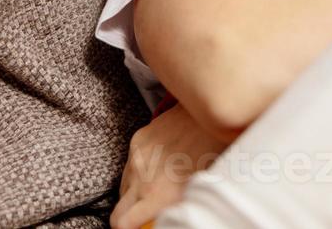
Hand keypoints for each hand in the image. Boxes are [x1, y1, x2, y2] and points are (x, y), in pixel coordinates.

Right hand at [111, 103, 229, 228]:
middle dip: (129, 215)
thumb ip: (175, 206)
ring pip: (124, 185)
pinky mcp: (138, 138)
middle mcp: (141, 176)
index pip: (122, 223)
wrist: (213, 113)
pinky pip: (130, 163)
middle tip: (146, 213)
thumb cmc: (214, 152)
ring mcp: (137, 156)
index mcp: (157, 194)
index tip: (138, 227)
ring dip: (136, 190)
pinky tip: (161, 161)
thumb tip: (169, 215)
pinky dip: (141, 168)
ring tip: (161, 182)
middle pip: (117, 210)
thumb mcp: (198, 190)